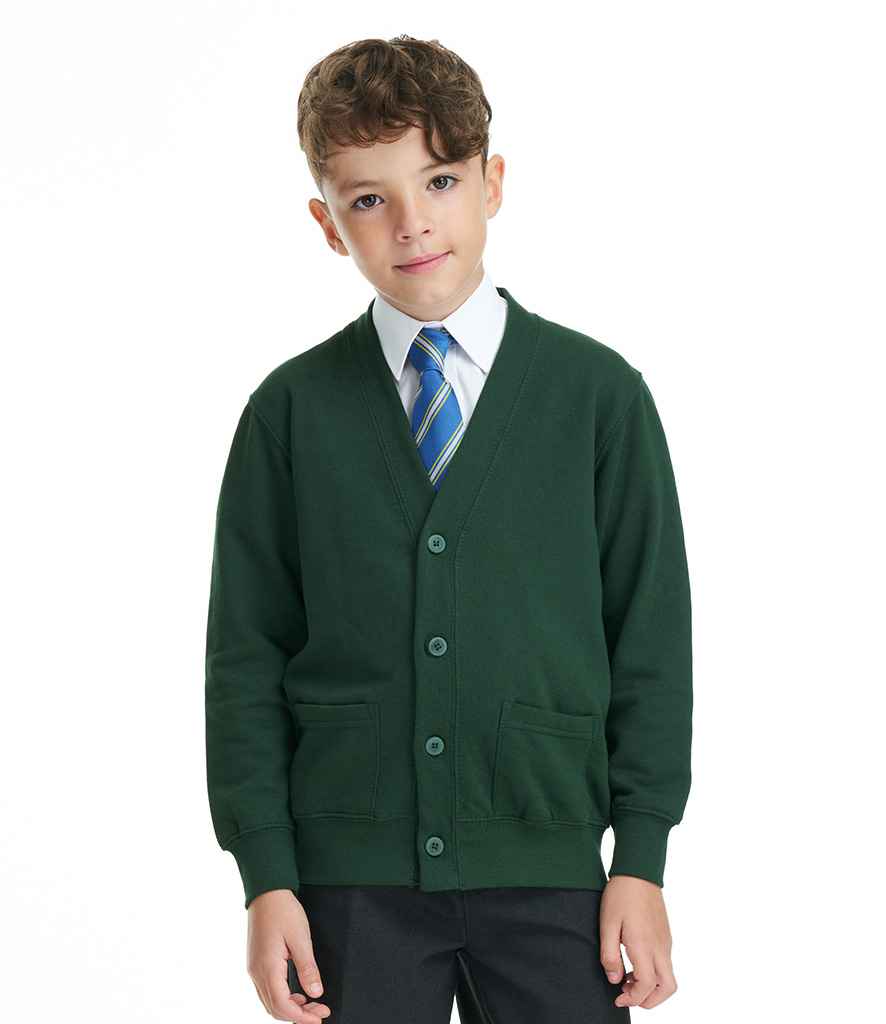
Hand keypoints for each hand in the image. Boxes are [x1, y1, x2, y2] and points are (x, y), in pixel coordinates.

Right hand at [247, 889, 331, 1020]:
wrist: (266, 891)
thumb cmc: (283, 910)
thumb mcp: (301, 938)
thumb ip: (307, 968)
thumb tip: (315, 993)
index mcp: (267, 968)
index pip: (283, 1005)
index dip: (301, 1016)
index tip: (319, 1017)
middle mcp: (257, 972)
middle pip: (275, 1008)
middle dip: (298, 1014)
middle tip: (320, 1011)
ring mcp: (254, 968)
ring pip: (269, 1001)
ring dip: (290, 1007)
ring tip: (311, 1003)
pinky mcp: (256, 962)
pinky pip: (267, 990)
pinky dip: (282, 997)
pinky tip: (297, 992)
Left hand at [599, 875, 677, 1009]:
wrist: (639, 871)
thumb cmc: (621, 895)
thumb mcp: (607, 923)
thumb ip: (609, 954)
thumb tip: (614, 979)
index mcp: (644, 945)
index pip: (646, 985)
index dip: (633, 999)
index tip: (617, 997)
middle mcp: (660, 947)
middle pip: (667, 988)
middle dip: (650, 1001)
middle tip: (627, 995)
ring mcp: (666, 941)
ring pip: (668, 977)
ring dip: (650, 987)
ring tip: (626, 978)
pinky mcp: (666, 936)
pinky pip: (665, 963)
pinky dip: (653, 974)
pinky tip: (633, 962)